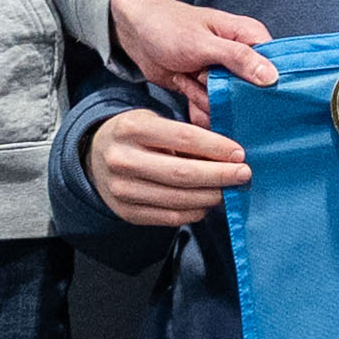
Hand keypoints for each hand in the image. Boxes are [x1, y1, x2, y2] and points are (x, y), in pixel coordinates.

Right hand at [89, 101, 259, 229]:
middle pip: (181, 174)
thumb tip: (229, 153)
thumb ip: (185, 133)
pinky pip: (169, 218)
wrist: (95, 156)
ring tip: (229, 190)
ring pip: (177, 199)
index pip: (183, 138)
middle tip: (243, 175)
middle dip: (219, 176)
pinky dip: (194, 212)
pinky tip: (207, 203)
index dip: (215, 147)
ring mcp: (122, 189)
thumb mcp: (154, 121)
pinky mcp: (126, 212)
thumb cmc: (136, 135)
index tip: (239, 154)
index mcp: (132, 128)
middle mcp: (123, 159)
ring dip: (211, 196)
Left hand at [106, 0, 279, 117]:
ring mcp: (226, 77)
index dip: (261, 85)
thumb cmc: (169, 26)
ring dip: (203, 99)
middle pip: (250, 95)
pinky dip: (195, 106)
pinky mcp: (209, 91)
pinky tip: (182, 85)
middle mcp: (243, 59)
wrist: (136, 33)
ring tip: (186, 76)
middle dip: (222, 95)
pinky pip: (212, 112)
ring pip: (229, 107)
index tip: (235, 86)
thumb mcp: (203, 43)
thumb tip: (272, 77)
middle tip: (199, 76)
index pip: (274, 69)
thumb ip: (239, 58)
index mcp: (250, 39)